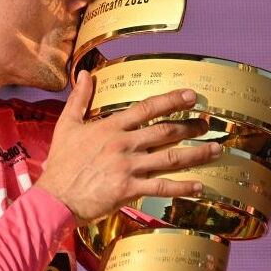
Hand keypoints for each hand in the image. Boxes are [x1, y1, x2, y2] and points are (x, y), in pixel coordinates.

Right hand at [36, 70, 220, 223]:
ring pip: (169, 157)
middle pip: (165, 131)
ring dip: (196, 154)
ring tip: (216, 150)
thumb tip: (82, 74)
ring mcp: (127, 167)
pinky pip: (161, 187)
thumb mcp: (66, 126)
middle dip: (190, 127)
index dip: (170, 101)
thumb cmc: (60, 163)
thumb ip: (79, 99)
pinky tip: (199, 186)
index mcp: (110, 127)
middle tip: (208, 124)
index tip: (190, 96)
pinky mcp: (129, 189)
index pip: (146, 109)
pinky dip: (182, 187)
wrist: (54, 197)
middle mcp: (123, 144)